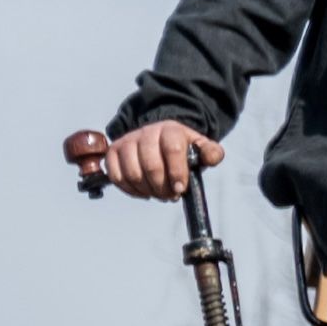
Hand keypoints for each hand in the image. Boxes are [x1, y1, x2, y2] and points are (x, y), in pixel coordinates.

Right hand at [105, 121, 221, 200]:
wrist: (160, 138)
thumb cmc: (183, 148)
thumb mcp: (200, 147)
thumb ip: (211, 152)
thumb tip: (213, 157)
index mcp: (170, 129)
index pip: (172, 149)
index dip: (177, 172)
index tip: (181, 189)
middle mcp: (146, 132)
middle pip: (151, 165)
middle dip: (162, 187)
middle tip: (171, 196)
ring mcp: (127, 141)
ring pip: (133, 172)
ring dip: (147, 190)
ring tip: (159, 194)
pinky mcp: (113, 152)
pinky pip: (117, 176)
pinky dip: (131, 190)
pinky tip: (144, 192)